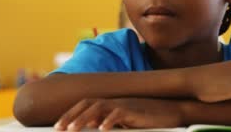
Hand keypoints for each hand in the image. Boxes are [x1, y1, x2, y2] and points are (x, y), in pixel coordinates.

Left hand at [54, 98, 182, 130]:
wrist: (172, 110)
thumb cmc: (149, 117)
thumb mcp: (126, 121)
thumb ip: (110, 122)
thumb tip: (93, 127)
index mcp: (111, 103)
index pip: (86, 104)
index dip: (71, 113)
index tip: (58, 126)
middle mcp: (115, 101)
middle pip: (88, 104)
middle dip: (71, 116)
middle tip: (59, 128)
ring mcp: (125, 104)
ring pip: (99, 108)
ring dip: (84, 119)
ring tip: (72, 130)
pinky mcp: (135, 110)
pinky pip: (119, 114)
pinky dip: (110, 120)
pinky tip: (102, 129)